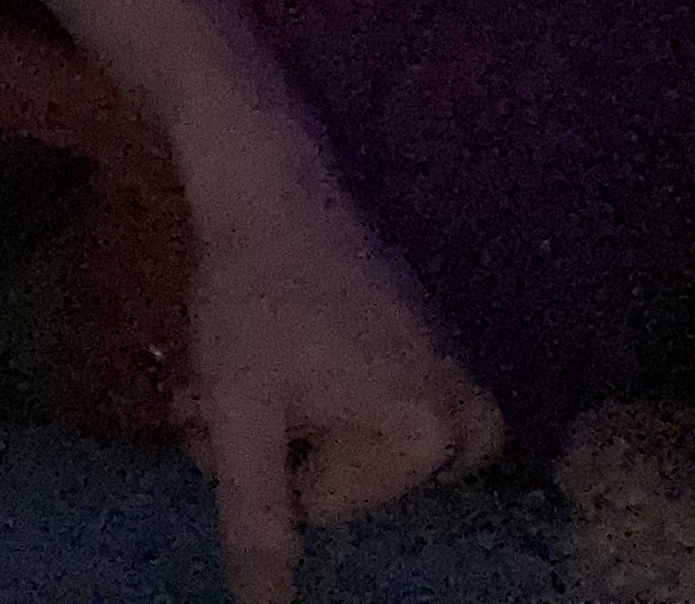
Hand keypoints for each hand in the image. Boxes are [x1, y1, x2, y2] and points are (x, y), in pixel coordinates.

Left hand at [175, 151, 504, 603]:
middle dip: (267, 440)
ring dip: (277, 416)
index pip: (321, 505)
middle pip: (337, 477)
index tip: (228, 397)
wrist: (268, 177)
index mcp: (434, 435)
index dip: (260, 457)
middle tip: (225, 378)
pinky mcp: (434, 353)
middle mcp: (469, 416)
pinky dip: (309, 391)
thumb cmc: (251, 292)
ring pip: (341, 443)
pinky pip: (364, 407)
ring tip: (241, 358)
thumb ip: (255, 518)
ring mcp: (455, 380)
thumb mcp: (241, 412)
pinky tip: (274, 345)